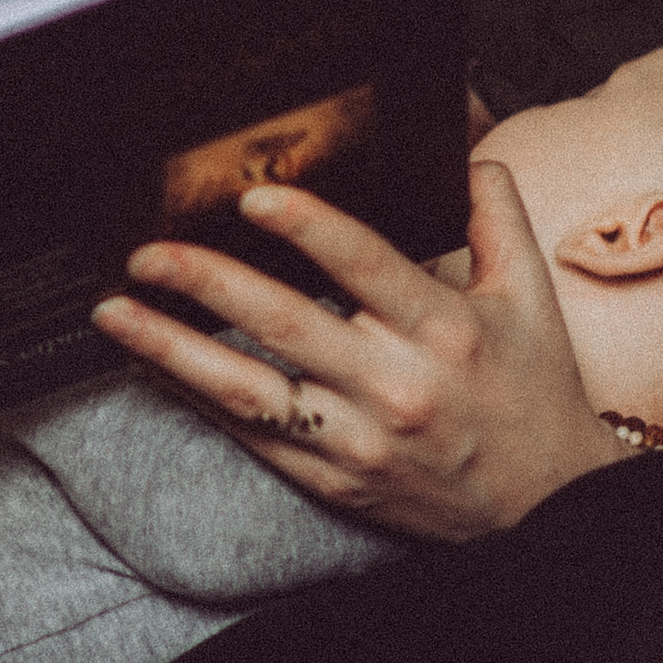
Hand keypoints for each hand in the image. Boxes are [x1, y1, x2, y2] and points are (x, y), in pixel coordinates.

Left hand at [91, 159, 626, 539]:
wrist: (547, 513)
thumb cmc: (533, 396)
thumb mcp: (531, 299)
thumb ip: (495, 217)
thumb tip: (466, 150)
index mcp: (444, 329)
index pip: (365, 265)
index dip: (307, 227)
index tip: (253, 198)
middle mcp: (395, 386)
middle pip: (286, 325)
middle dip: (206, 283)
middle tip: (147, 252)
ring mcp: (357, 440)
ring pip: (247, 390)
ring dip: (170, 348)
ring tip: (115, 312)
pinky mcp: (331, 480)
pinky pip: (249, 435)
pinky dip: (192, 399)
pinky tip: (150, 365)